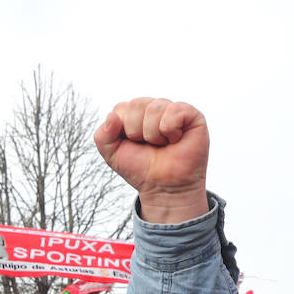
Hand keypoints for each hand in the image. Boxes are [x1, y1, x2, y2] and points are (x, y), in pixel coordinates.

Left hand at [93, 97, 208, 223]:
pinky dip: (170, 130)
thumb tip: (112, 116)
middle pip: (136, 105)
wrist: (164, 188)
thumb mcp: (112, 155)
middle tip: (149, 146)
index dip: (124, 132)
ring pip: (154, 108)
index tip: (133, 145)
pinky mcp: (191, 114)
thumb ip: (102, 136)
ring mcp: (172, 110)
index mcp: (133, 114)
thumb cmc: (141, 169)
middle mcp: (152, 108)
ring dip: (154, 135)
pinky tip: (175, 140)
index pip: (120, 109)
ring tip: (163, 145)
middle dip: (138, 133)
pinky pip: (174, 110)